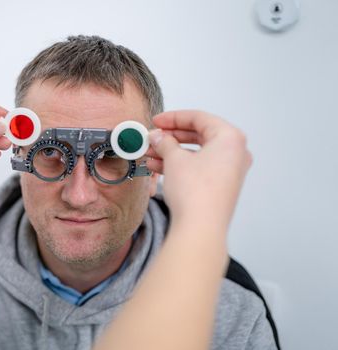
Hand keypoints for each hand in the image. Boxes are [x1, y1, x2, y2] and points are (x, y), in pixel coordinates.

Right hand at [146, 110, 252, 228]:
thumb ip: (165, 142)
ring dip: (171, 152)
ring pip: (196, 153)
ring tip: (149, 153)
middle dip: (171, 137)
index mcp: (230, 138)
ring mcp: (229, 170)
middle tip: (152, 137)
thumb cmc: (196, 192)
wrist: (201, 227)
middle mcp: (235, 152)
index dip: (173, 118)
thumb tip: (157, 137)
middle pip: (198, 135)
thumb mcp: (174, 159)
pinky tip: (157, 166)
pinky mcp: (221, 185)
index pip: (199, 118)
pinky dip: (180, 164)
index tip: (156, 121)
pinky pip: (198, 167)